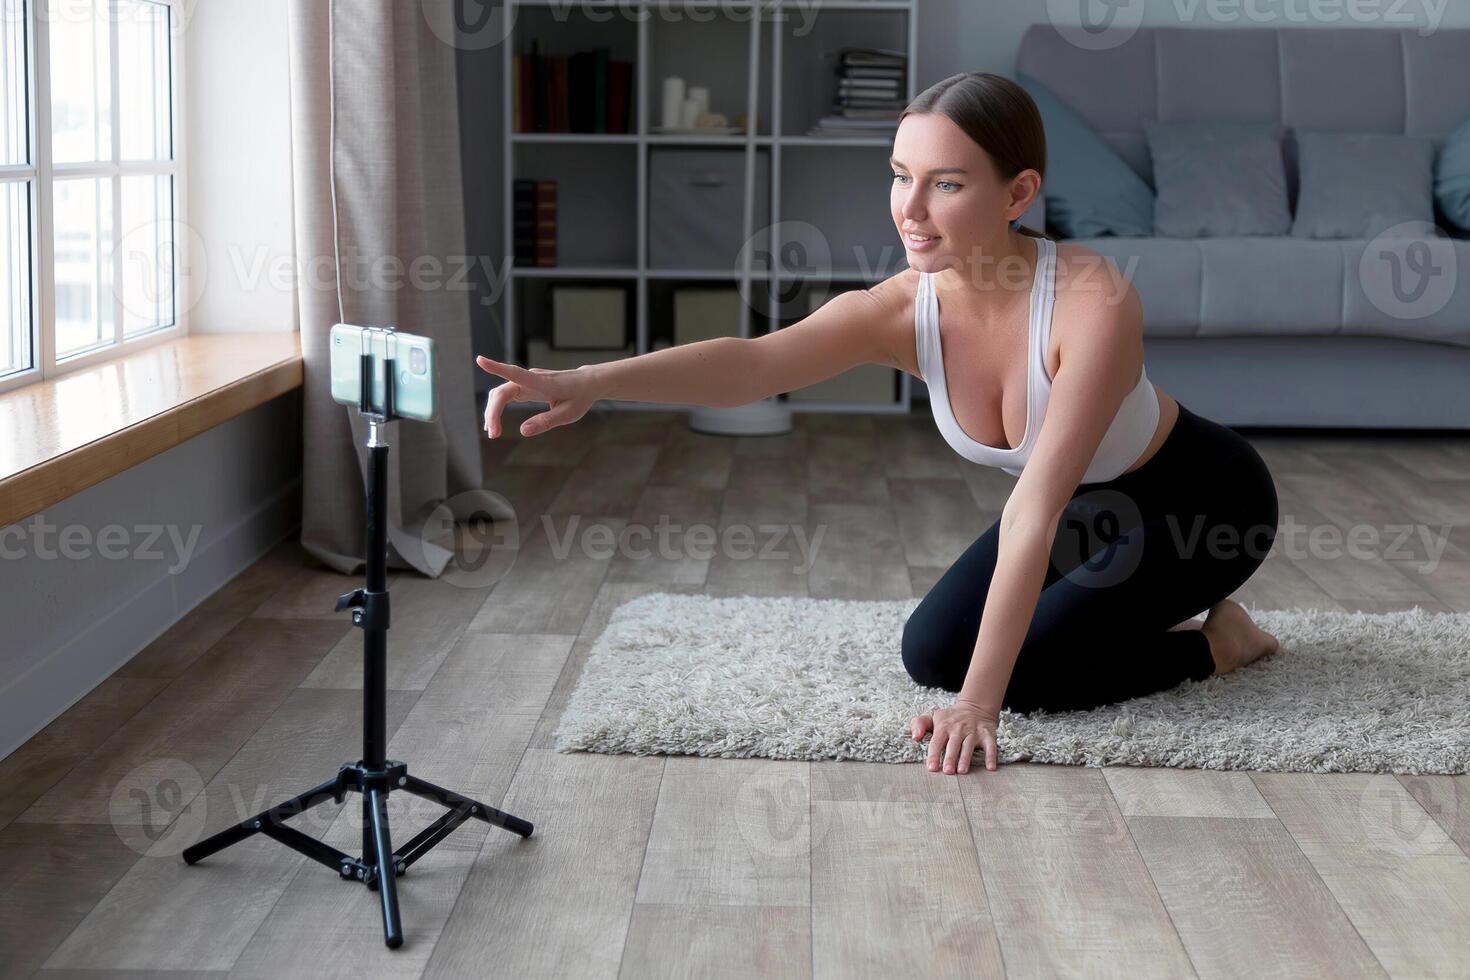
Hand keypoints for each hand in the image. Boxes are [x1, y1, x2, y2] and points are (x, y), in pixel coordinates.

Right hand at [475, 356, 597, 437]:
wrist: (587, 383)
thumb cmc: (580, 397)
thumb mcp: (568, 414)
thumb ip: (546, 422)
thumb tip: (522, 431)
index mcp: (543, 382)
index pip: (516, 373)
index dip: (497, 367)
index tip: (480, 360)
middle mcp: (531, 378)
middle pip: (501, 392)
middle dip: (492, 412)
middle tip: (493, 435)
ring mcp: (526, 381)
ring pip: (500, 394)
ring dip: (492, 412)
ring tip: (493, 433)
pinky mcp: (525, 386)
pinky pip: (505, 396)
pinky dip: (497, 409)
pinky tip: (494, 424)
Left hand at [909, 698, 999, 773]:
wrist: (974, 707)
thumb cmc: (949, 718)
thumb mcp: (932, 716)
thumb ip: (919, 724)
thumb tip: (915, 737)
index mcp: (943, 726)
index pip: (937, 742)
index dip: (934, 755)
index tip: (932, 768)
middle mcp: (958, 729)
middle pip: (953, 744)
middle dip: (950, 758)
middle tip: (948, 772)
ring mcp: (974, 732)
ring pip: (969, 745)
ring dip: (966, 758)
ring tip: (962, 771)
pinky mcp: (987, 735)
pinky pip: (991, 745)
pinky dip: (991, 756)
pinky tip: (990, 768)